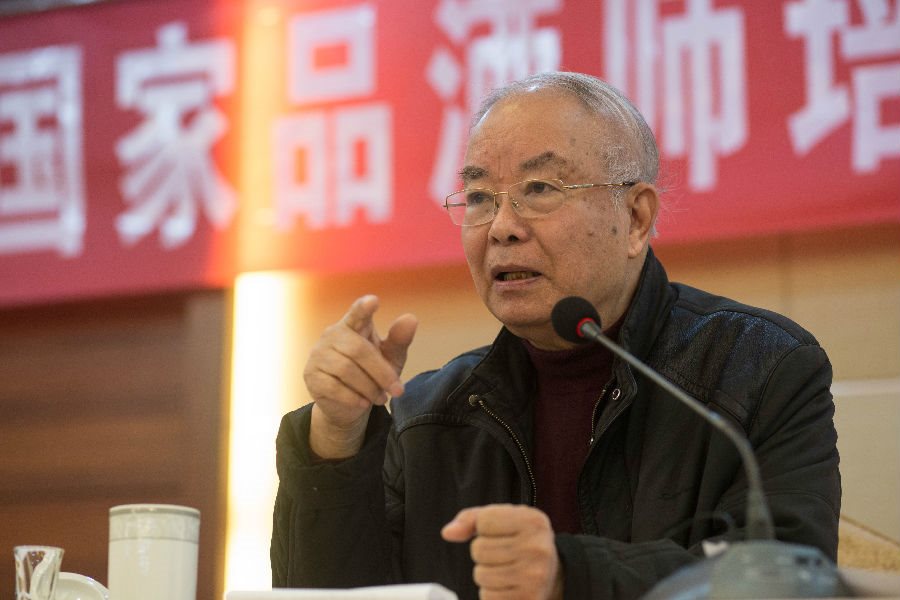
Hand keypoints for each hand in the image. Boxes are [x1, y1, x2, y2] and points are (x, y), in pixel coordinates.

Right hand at [304, 295, 417, 457]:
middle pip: (358, 350)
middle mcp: (332, 334)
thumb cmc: (373, 374)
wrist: (349, 405)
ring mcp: (318, 354)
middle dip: (381, 372)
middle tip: (397, 390)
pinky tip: (364, 403)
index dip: (363, 307)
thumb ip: (399, 340)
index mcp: (353, 325)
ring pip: (346, 370)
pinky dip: (353, 398)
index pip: (357, 313)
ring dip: (369, 388)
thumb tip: (412, 318)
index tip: (374, 301)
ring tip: (381, 398)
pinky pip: (333, 387)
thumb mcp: (391, 358)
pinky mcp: (311, 375)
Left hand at [441, 504, 562, 599]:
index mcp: (532, 522)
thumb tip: (448, 533)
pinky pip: (487, 597)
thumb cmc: (521, 541)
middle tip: (504, 554)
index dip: (485, 528)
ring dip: (487, 574)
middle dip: (484, 553)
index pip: (484, 521)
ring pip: (480, 575)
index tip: (502, 532)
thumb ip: (472, 519)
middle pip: (479, 549)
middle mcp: (537, 548)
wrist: (552, 573)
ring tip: (506, 570)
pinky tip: (508, 586)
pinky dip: (492, 593)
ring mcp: (533, 577)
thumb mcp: (503, 519)